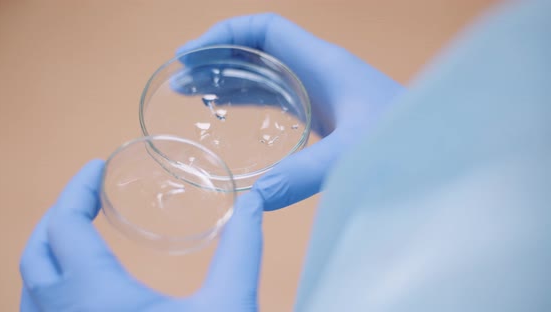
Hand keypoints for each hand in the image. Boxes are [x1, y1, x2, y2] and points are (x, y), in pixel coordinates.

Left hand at [19, 160, 262, 310]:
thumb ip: (242, 249)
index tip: (98, 166)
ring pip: (30, 285)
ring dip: (50, 248)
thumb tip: (254, 203)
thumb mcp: (228, 305)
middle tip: (91, 194)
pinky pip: (38, 310)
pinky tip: (81, 281)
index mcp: (95, 298)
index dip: (78, 188)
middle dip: (60, 213)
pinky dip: (51, 283)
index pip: (65, 224)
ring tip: (82, 229)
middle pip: (37, 250)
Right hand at [179, 13, 402, 209]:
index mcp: (322, 64)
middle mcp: (317, 70)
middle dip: (215, 59)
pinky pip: (275, 96)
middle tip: (177, 82)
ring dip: (225, 80)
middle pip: (255, 50)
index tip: (190, 53)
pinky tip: (224, 113)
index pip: (265, 29)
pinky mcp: (322, 111)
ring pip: (262, 74)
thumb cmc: (407, 140)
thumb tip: (254, 199)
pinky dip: (245, 101)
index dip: (225, 33)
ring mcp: (319, 90)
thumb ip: (304, 175)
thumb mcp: (351, 155)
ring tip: (188, 95)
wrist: (441, 147)